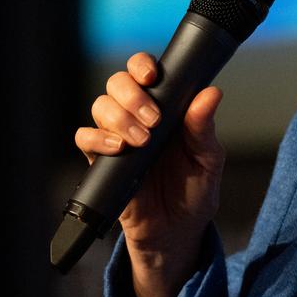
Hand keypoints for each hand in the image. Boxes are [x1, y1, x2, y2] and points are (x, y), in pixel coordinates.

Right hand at [74, 51, 224, 296]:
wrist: (177, 231)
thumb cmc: (195, 190)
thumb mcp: (208, 159)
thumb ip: (204, 128)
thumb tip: (211, 93)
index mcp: (166, 107)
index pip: (146, 71)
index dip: (142, 65)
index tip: (152, 76)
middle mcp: (138, 115)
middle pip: (117, 82)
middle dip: (131, 92)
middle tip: (154, 118)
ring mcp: (118, 136)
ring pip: (100, 106)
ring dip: (119, 117)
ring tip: (142, 140)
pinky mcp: (102, 161)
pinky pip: (85, 138)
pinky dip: (97, 139)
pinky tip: (119, 149)